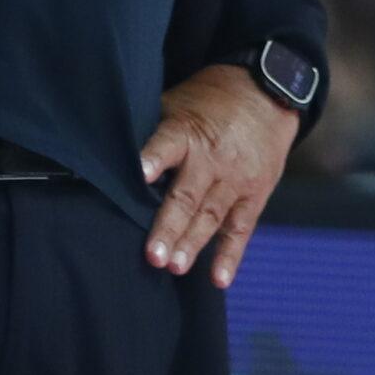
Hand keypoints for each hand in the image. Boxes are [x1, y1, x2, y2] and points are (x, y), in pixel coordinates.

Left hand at [138, 63, 301, 289]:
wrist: (266, 95)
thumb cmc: (209, 103)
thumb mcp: (178, 104)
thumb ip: (152, 132)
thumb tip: (108, 155)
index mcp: (188, 132)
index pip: (168, 145)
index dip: (154, 159)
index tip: (140, 175)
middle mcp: (212, 159)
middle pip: (188, 195)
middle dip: (169, 226)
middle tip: (153, 255)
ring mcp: (235, 179)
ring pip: (210, 216)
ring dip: (193, 243)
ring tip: (175, 266)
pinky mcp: (253, 195)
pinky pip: (241, 229)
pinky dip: (230, 256)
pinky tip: (218, 279)